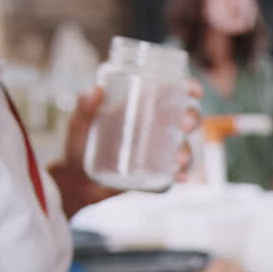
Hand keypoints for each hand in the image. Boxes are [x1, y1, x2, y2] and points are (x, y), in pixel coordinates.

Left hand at [49, 81, 203, 218]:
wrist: (77, 183)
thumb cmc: (78, 148)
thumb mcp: (78, 126)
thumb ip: (84, 109)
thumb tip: (96, 89)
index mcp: (139, 107)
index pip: (168, 92)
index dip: (187, 88)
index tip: (195, 92)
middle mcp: (153, 126)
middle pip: (184, 116)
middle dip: (192, 118)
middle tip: (185, 126)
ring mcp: (157, 150)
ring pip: (184, 144)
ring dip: (188, 150)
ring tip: (179, 161)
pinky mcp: (157, 171)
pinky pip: (176, 170)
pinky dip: (182, 173)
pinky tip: (180, 176)